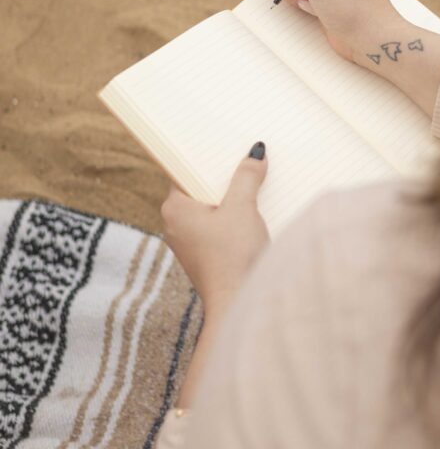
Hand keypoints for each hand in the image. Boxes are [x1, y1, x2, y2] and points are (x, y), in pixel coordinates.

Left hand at [160, 144, 268, 316]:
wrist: (237, 304)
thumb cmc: (233, 256)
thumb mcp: (242, 208)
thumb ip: (247, 177)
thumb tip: (255, 153)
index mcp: (174, 209)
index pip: (185, 171)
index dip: (206, 158)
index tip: (225, 144)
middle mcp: (175, 225)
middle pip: (201, 189)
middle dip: (224, 177)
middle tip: (246, 159)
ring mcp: (190, 243)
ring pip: (211, 209)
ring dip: (232, 198)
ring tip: (256, 182)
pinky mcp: (206, 257)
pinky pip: (218, 227)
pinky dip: (234, 218)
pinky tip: (255, 212)